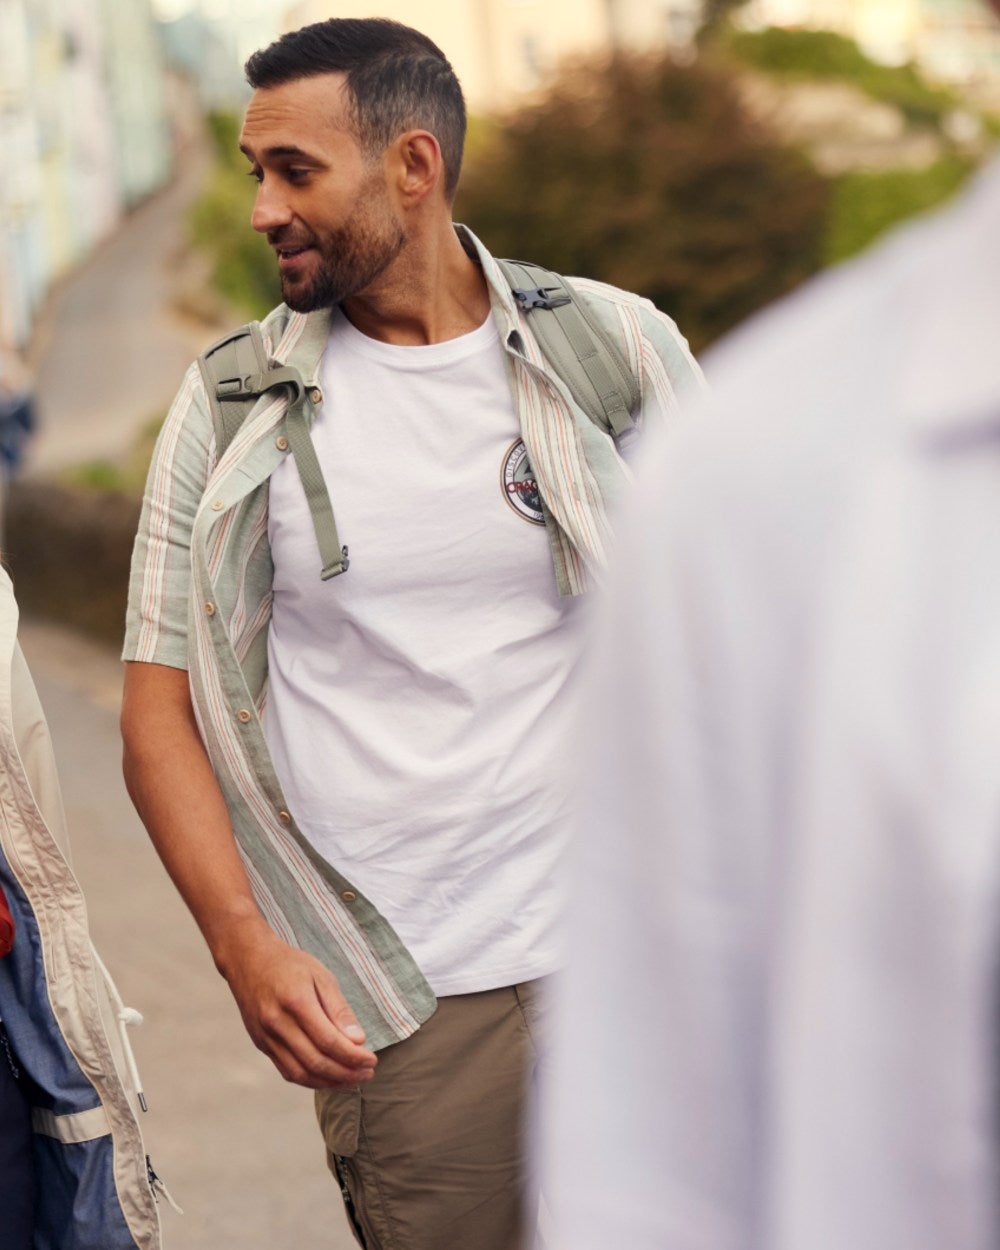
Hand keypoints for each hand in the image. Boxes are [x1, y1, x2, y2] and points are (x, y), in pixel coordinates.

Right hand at [219, 925, 377, 1088]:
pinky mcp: (261, 1044)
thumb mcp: (321, 975)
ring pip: (300, 1073)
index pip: (328, 1040)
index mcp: (296, 1001)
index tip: (372, 1060)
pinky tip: (329, 1077)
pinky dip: (311, 1079)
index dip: (353, 1056)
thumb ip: (339, 1009)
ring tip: (353, 1079)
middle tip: (368, 1073)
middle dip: (346, 1073)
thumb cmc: (289, 964)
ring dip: (330, 1082)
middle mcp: (277, 1023)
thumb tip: (358, 1041)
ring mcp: (266, 1037)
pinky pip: (287, 1071)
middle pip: (315, 1061)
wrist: (248, 960)